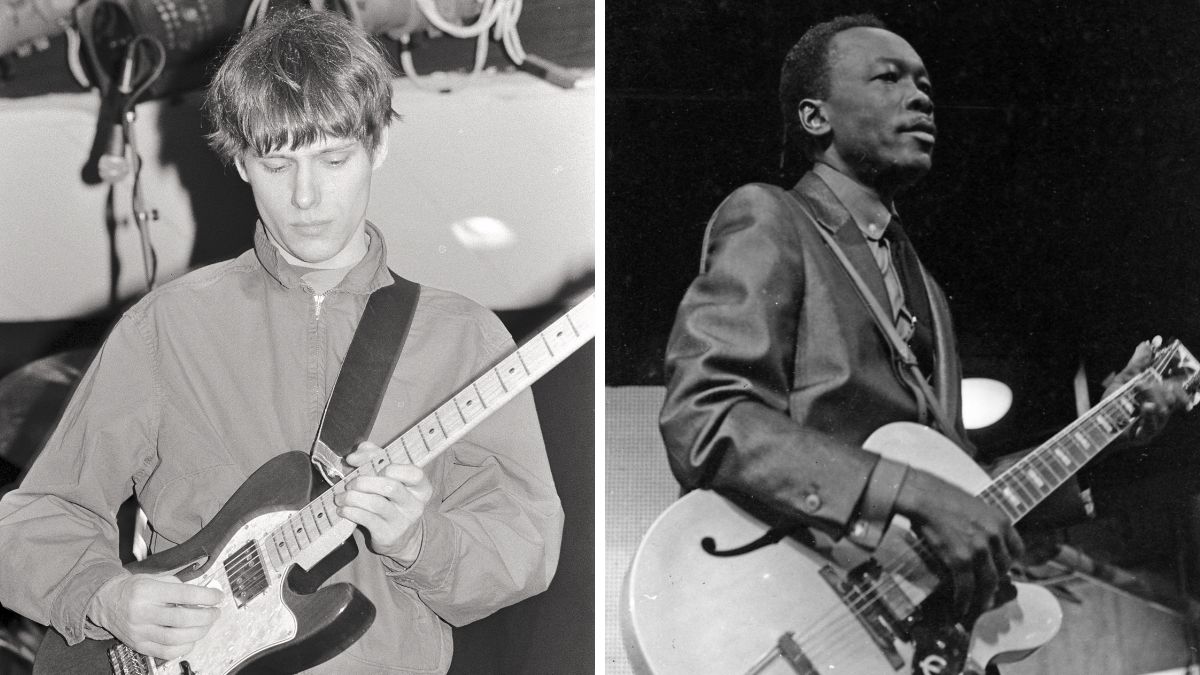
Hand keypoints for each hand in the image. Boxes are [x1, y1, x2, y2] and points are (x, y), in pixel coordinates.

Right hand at [87, 572, 222, 659]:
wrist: (107, 602)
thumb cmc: (135, 589)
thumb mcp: (155, 578)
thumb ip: (178, 586)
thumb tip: (204, 595)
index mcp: (148, 591)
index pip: (184, 594)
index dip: (206, 596)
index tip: (218, 596)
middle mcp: (142, 612)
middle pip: (182, 619)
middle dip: (206, 616)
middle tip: (215, 612)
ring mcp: (139, 631)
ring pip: (175, 638)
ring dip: (198, 632)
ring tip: (206, 625)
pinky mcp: (138, 645)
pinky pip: (166, 652)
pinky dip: (184, 648)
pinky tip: (191, 639)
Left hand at [335, 442, 433, 562]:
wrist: (400, 537)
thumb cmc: (391, 500)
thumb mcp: (388, 478)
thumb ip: (373, 457)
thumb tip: (354, 456)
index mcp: (421, 487)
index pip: (414, 473)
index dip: (393, 467)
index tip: (376, 468)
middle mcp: (415, 504)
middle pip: (390, 487)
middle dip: (364, 482)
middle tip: (350, 483)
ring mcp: (403, 522)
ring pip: (376, 503)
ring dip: (352, 498)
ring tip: (340, 497)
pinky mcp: (388, 535)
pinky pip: (366, 519)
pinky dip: (350, 511)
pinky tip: (343, 509)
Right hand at [893, 468, 1023, 621]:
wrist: (923, 496)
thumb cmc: (943, 496)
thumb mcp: (976, 506)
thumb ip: (986, 524)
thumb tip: (982, 541)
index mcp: (1001, 521)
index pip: (1017, 550)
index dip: (1008, 563)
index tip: (1001, 569)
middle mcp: (995, 536)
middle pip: (1003, 569)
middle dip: (995, 581)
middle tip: (986, 590)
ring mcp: (979, 549)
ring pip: (988, 582)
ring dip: (983, 598)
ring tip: (976, 606)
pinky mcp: (961, 559)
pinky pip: (967, 587)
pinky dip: (964, 601)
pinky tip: (960, 608)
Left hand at [1104, 338, 1190, 442]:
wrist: (1097, 426)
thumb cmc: (1113, 405)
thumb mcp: (1123, 381)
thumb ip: (1137, 364)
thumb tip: (1147, 344)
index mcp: (1159, 398)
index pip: (1176, 386)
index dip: (1179, 375)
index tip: (1175, 364)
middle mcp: (1161, 411)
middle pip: (1171, 396)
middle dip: (1156, 386)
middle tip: (1139, 382)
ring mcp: (1155, 425)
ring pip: (1163, 409)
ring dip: (1151, 396)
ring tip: (1137, 388)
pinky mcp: (1146, 436)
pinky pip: (1153, 425)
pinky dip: (1149, 414)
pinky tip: (1145, 406)